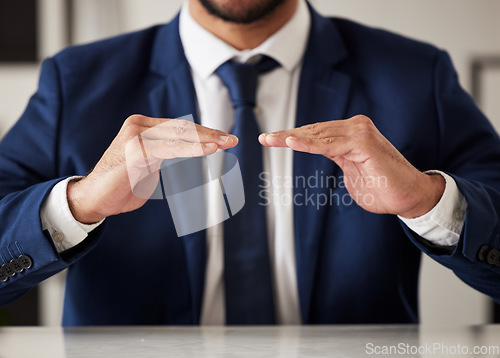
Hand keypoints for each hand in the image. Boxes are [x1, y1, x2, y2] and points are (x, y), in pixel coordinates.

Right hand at [67, 115, 236, 223]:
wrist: (94, 199)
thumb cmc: (121, 185)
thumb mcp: (149, 165)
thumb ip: (165, 155)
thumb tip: (187, 153)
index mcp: (144, 127)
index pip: (180, 127)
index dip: (204, 132)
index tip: (224, 137)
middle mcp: (140, 126)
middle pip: (183, 128)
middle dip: (210, 134)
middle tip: (232, 140)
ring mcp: (136, 136)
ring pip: (178, 135)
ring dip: (205, 140)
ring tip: (225, 144)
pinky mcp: (135, 150)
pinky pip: (169, 149)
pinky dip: (191, 149)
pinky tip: (208, 150)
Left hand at [259, 115, 444, 217]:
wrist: (411, 197)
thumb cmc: (383, 188)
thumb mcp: (351, 173)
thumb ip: (337, 159)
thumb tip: (323, 152)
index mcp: (350, 135)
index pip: (315, 134)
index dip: (292, 137)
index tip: (269, 139)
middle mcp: (355, 128)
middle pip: (313, 131)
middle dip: (286, 135)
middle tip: (263, 138)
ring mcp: (360, 133)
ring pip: (319, 135)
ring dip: (292, 137)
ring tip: (270, 139)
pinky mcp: (364, 142)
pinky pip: (330, 144)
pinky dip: (310, 143)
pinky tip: (291, 142)